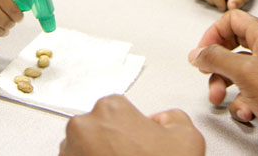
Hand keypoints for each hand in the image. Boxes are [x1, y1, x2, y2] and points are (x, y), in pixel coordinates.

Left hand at [59, 95, 204, 155]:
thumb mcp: (188, 139)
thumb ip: (174, 118)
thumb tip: (163, 120)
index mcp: (111, 108)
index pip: (120, 111)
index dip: (133, 129)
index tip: (140, 144)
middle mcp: (84, 125)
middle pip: (98, 128)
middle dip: (112, 143)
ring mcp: (69, 150)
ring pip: (82, 148)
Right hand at [189, 10, 257, 154]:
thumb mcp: (243, 72)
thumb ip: (215, 58)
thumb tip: (198, 53)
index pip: (232, 20)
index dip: (213, 34)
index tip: (203, 51)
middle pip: (232, 48)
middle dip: (216, 66)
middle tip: (207, 74)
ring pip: (238, 72)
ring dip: (225, 86)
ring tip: (221, 99)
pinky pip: (250, 91)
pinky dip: (243, 102)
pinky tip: (246, 111)